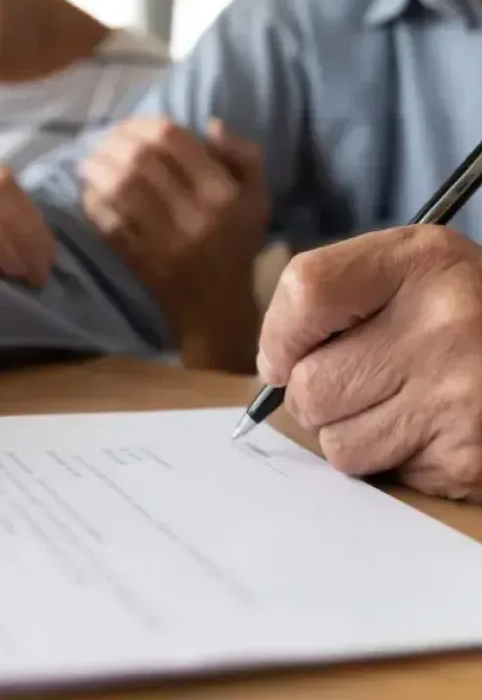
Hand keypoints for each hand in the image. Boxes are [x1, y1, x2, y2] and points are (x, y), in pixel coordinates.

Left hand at [82, 117, 268, 372]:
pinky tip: (89, 193)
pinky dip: (93, 203)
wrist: (216, 308)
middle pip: (140, 160)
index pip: (173, 139)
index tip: (131, 126)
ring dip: (97, 169)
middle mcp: (193, 213)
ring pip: (119, 189)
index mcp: (221, 192)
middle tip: (103, 141)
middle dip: (113, 142)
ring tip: (89, 163)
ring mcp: (164, 239)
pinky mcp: (141, 260)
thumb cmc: (236, 245)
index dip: (143, 123)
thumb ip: (243, 155)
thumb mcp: (257, 198)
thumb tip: (210, 124)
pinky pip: (109, 223)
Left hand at [258, 225, 481, 502]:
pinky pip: (381, 475)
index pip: (305, 291)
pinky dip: (394, 459)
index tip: (286, 356)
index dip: (280, 335)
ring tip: (402, 405)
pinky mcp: (465, 461)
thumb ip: (332, 298)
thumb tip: (274, 370)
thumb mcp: (409, 271)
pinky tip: (430, 430)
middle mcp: (445, 323)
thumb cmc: (461, 314)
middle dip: (318, 394)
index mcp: (421, 262)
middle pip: (310, 385)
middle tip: (362, 380)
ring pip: (337, 443)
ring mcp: (458, 396)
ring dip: (353, 432)